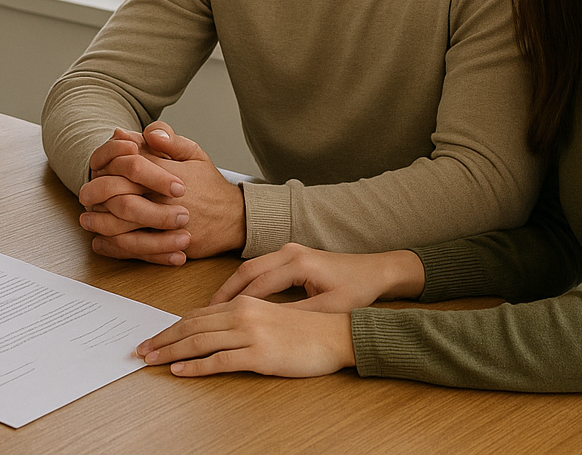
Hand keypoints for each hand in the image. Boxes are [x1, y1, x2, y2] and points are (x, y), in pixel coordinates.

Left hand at [79, 122, 244, 263]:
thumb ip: (169, 139)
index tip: (97, 168)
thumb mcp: (194, 152)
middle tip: (84, 194)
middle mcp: (165, 198)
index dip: (108, 165)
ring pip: (123, 224)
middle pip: (120, 194)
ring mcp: (167, 224)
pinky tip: (102, 242)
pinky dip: (114, 247)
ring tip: (88, 219)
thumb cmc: (209, 184)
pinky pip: (136, 249)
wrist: (235, 218)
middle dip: (96, 194)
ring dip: (100, 222)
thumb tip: (143, 132)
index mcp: (168, 172)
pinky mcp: (169, 245)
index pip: (129, 164)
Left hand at [136, 295, 354, 376]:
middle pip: (191, 327)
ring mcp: (250, 334)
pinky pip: (219, 361)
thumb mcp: (269, 316)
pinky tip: (179, 371)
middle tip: (140, 350)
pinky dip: (195, 367)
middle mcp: (242, 314)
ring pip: (199, 342)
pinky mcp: (259, 355)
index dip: (172, 326)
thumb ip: (243, 319)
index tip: (154, 336)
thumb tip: (215, 331)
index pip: (197, 315)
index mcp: (243, 303)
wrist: (337, 335)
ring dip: (170, 352)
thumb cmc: (307, 329)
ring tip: (151, 360)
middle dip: (163, 339)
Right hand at [211, 243, 425, 312]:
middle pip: (246, 271)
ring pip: (250, 268)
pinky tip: (236, 299)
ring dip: (232, 287)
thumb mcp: (328, 308)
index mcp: (297, 263)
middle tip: (204, 313)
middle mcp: (288, 252)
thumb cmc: (357, 289)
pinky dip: (245, 283)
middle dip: (224, 292)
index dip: (235, 303)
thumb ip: (296, 315)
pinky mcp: (292, 257)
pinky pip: (260, 269)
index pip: (256, 284)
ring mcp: (289, 252)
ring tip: (213, 308)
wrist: (378, 270)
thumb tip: (264, 328)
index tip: (216, 319)